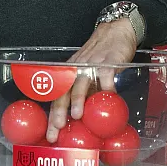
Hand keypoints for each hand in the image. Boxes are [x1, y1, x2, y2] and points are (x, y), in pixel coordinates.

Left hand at [46, 18, 137, 142]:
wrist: (115, 31)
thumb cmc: (100, 56)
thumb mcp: (88, 74)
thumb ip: (85, 93)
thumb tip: (83, 120)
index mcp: (69, 74)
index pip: (57, 97)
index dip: (53, 116)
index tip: (51, 134)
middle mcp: (77, 70)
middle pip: (64, 91)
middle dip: (59, 111)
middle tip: (57, 128)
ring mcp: (91, 65)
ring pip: (81, 82)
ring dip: (78, 99)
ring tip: (76, 115)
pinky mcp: (108, 61)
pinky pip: (105, 75)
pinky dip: (107, 87)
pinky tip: (109, 98)